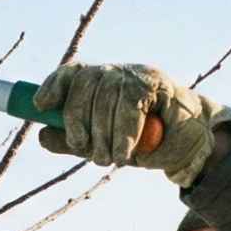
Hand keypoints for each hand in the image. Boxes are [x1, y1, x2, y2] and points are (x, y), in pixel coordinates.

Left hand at [34, 63, 224, 186]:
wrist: (190, 145)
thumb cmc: (146, 143)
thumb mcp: (103, 143)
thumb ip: (72, 140)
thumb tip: (41, 135)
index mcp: (100, 83)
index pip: (71, 73)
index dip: (54, 86)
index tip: (41, 106)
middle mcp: (116, 72)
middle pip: (85, 83)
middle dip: (79, 122)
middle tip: (88, 152)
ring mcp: (136, 74)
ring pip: (107, 94)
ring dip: (105, 133)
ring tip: (112, 158)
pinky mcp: (156, 82)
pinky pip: (130, 104)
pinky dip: (125, 132)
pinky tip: (127, 151)